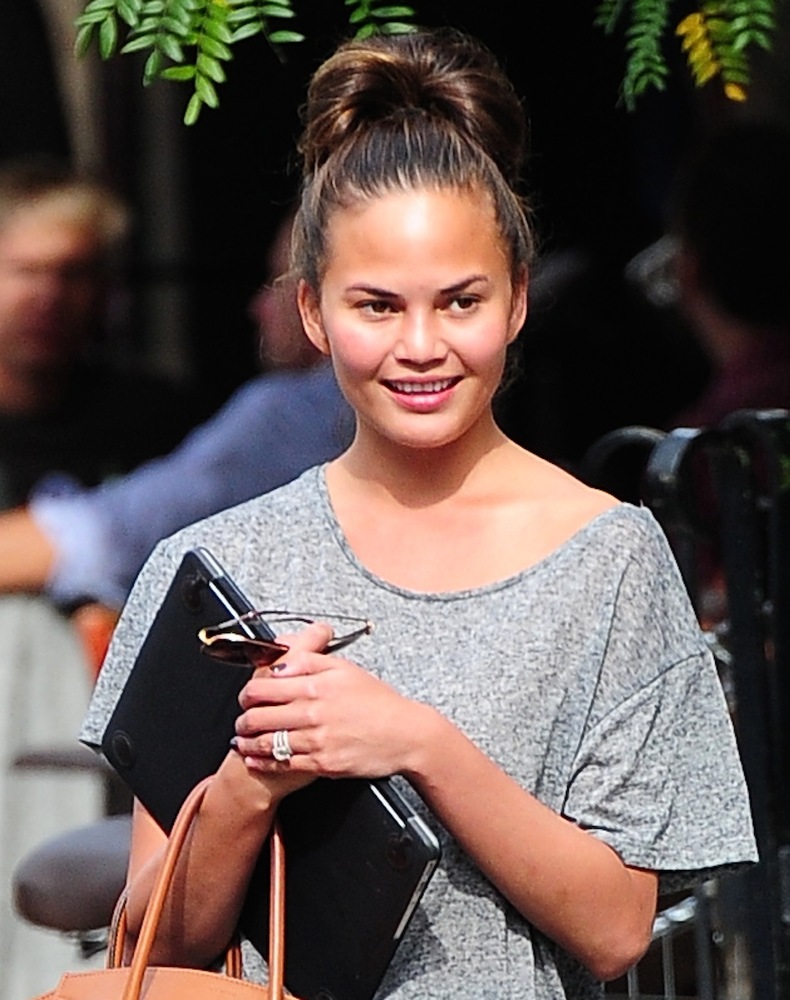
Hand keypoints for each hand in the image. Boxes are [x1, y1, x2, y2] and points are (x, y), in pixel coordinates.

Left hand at [234, 622, 419, 778]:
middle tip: (241, 720)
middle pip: (258, 716)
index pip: (263, 687)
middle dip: (243, 719)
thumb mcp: (346, 668)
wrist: (406, 734)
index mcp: (316, 684)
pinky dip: (262, 762)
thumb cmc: (379, 701)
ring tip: (242, 740)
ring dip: (247, 742)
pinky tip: (255, 759)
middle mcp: (313, 712)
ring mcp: (316, 740)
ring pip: (266, 742)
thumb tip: (281, 662)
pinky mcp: (322, 763)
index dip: (247, 693)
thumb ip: (310, 660)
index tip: (246, 695)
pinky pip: (282, 764)